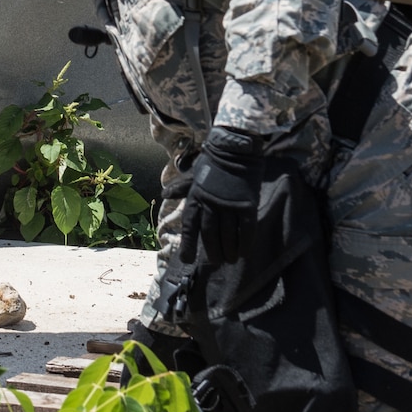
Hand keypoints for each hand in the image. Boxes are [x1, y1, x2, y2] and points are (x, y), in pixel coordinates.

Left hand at [178, 129, 267, 265]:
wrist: (236, 148)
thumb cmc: (213, 162)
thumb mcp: (194, 174)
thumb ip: (181, 187)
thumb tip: (165, 194)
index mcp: (196, 197)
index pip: (190, 226)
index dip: (188, 244)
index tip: (187, 259)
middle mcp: (211, 204)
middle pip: (209, 234)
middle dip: (211, 252)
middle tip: (213, 263)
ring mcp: (230, 205)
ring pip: (227, 236)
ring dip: (227, 251)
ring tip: (228, 261)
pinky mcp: (247, 205)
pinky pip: (246, 230)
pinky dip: (244, 243)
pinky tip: (242, 253)